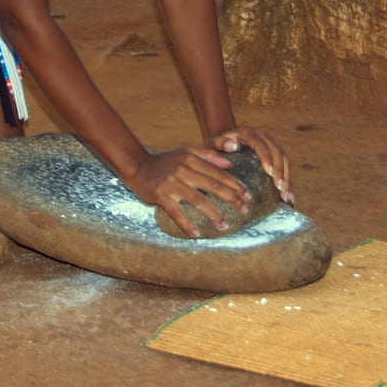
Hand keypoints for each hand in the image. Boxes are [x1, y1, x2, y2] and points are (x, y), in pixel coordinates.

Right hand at [129, 148, 249, 237]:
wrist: (139, 168)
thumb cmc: (166, 162)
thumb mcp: (186, 152)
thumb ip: (208, 156)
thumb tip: (230, 165)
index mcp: (191, 159)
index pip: (218, 173)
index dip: (235, 185)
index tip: (247, 196)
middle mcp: (183, 170)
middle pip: (213, 186)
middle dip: (232, 199)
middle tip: (244, 210)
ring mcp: (172, 183)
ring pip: (198, 201)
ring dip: (213, 215)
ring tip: (224, 225)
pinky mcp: (161, 196)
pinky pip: (177, 213)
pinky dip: (187, 225)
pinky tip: (197, 234)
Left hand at [208, 125, 292, 204]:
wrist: (223, 139)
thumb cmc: (217, 144)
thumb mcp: (214, 142)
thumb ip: (220, 143)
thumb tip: (233, 146)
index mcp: (247, 132)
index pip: (261, 144)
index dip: (267, 158)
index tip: (270, 173)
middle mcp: (262, 134)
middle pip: (276, 152)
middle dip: (280, 171)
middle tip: (280, 189)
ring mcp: (270, 142)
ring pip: (284, 159)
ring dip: (287, 177)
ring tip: (286, 195)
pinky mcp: (274, 151)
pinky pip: (284, 164)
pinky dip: (287, 179)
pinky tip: (288, 194)